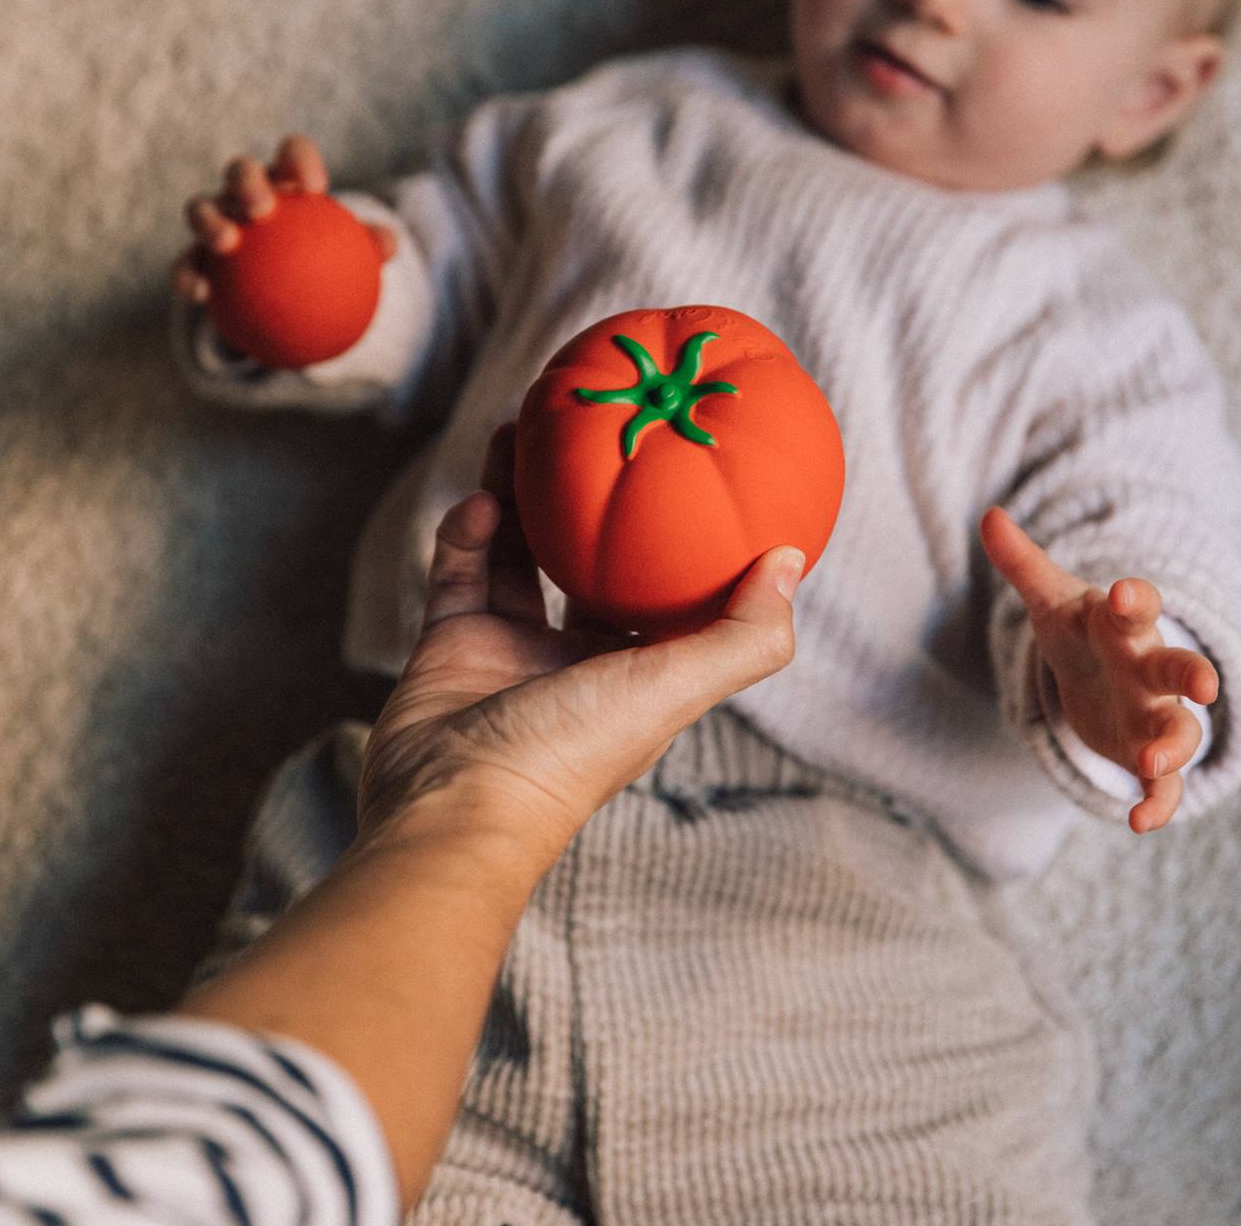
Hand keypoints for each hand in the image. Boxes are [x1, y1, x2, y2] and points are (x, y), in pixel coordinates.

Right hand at [169, 134, 398, 304]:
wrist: (284, 291)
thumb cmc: (324, 261)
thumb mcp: (351, 256)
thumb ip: (369, 246)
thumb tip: (388, 245)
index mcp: (285, 180)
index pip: (292, 155)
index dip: (299, 160)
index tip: (315, 188)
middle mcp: (246, 192)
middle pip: (240, 171)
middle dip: (248, 181)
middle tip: (263, 208)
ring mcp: (216, 218)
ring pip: (200, 207)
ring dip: (209, 220)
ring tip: (227, 242)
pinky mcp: (194, 254)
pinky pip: (185, 263)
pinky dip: (188, 275)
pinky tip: (201, 295)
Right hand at [355, 424, 804, 866]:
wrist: (450, 808)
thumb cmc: (569, 753)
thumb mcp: (672, 687)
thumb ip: (743, 633)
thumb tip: (790, 557)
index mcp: (638, 674)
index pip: (669, 594)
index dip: (680, 537)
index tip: (686, 467)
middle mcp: (578, 660)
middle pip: (589, 562)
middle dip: (590, 502)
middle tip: (590, 432)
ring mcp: (511, 651)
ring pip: (520, 553)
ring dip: (520, 494)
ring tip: (521, 431)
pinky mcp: (450, 645)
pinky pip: (461, 571)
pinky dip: (469, 531)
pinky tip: (482, 499)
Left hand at [979, 506, 1218, 833]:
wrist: (1100, 671)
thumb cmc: (1079, 628)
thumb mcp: (1049, 599)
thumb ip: (1021, 563)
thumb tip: (989, 516)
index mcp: (1122, 624)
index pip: (1136, 606)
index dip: (1133, 600)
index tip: (1125, 594)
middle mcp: (1148, 668)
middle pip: (1177, 667)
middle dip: (1191, 674)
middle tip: (1204, 686)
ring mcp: (1154, 712)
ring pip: (1180, 730)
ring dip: (1173, 746)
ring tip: (1151, 763)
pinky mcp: (1147, 752)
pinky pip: (1164, 784)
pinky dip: (1157, 803)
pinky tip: (1138, 822)